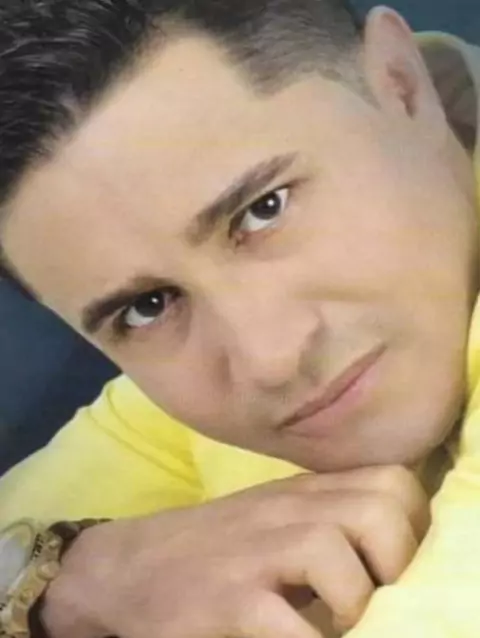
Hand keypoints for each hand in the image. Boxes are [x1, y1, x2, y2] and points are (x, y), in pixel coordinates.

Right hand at [42, 466, 428, 637]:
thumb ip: (328, 517)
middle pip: (381, 510)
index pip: (393, 481)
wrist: (127, 567)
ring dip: (356, 604)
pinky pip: (292, 627)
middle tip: (379, 598)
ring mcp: (255, 552)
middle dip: (398, 562)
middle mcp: (286, 511)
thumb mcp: (274, 517)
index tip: (399, 564)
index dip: (415, 525)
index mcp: (304, 493)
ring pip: (337, 555)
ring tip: (340, 625)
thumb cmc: (211, 547)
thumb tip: (394, 550)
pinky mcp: (227, 599)